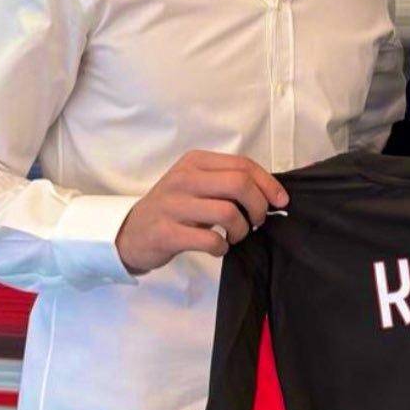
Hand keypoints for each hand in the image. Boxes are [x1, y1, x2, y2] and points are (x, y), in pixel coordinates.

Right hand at [116, 150, 287, 273]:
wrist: (130, 233)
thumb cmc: (174, 208)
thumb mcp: (197, 185)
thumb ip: (227, 182)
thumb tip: (271, 193)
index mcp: (195, 162)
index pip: (243, 165)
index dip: (268, 184)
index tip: (280, 201)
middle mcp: (183, 178)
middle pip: (239, 184)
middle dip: (258, 206)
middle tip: (256, 222)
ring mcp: (173, 205)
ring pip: (228, 212)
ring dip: (241, 230)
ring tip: (235, 236)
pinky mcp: (166, 232)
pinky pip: (210, 239)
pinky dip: (222, 247)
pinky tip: (219, 248)